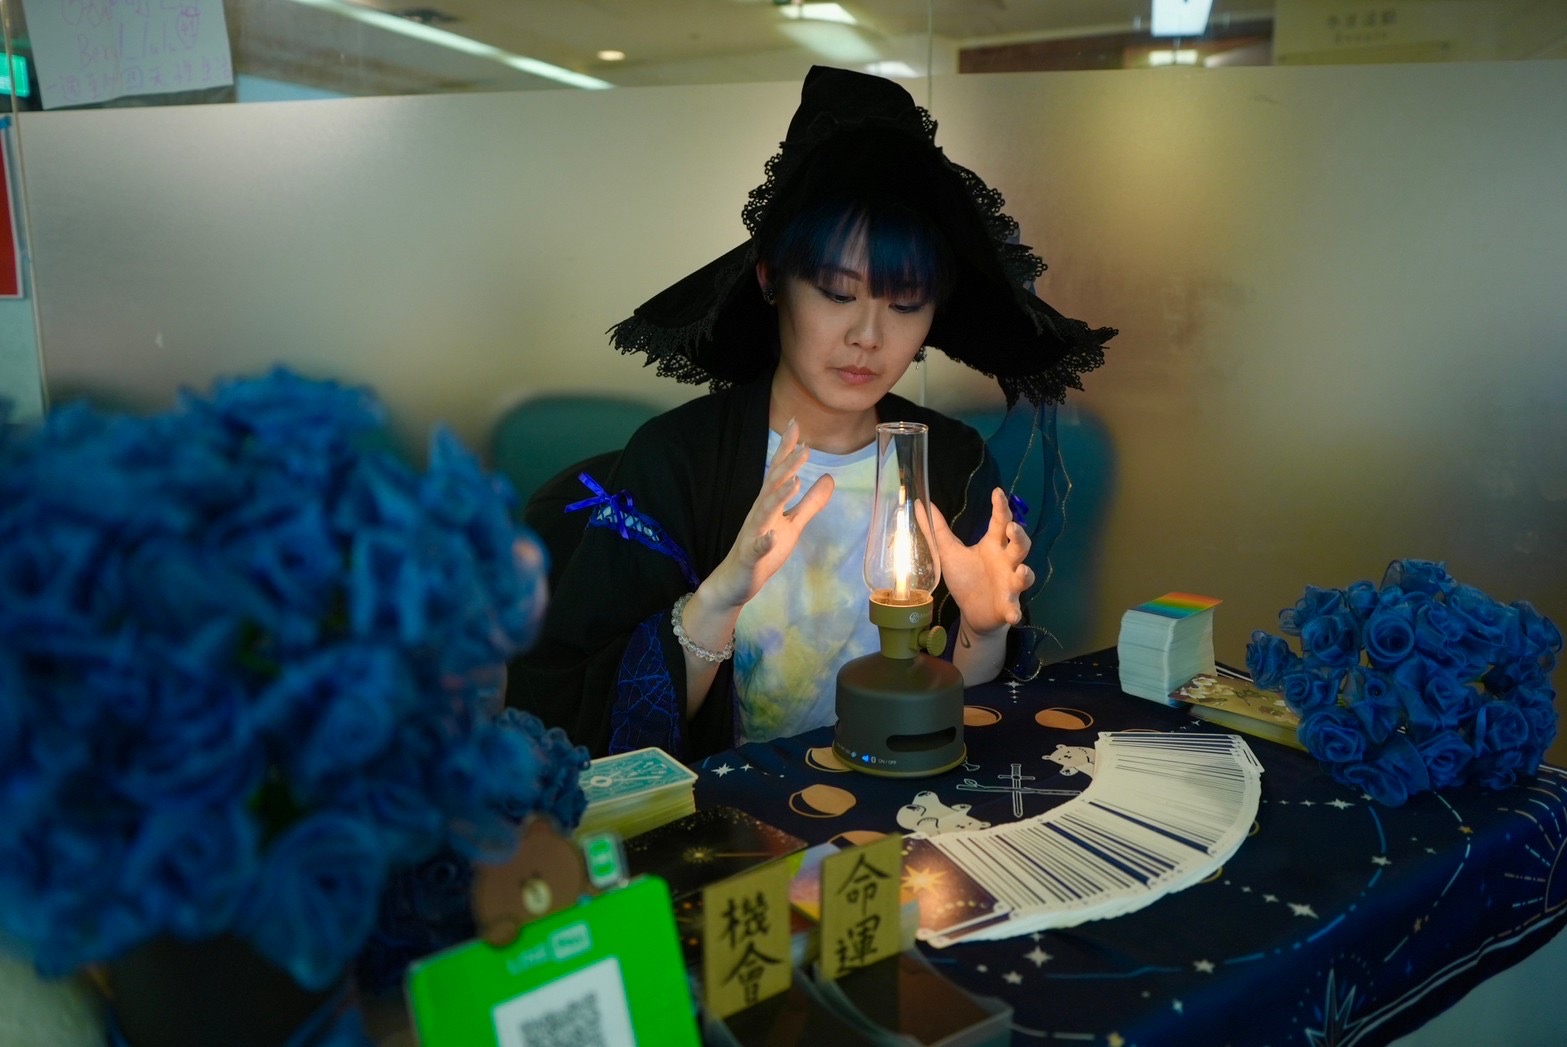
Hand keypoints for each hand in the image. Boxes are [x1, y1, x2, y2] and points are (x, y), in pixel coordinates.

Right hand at [701, 418, 834, 611]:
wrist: (734, 581)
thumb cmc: (763, 550)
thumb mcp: (793, 525)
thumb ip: (810, 502)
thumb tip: (830, 477)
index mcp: (768, 504)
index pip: (778, 471)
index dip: (787, 449)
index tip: (796, 424)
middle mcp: (759, 513)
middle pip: (772, 485)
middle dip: (787, 466)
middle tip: (805, 448)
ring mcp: (753, 534)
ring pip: (765, 512)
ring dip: (779, 497)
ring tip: (796, 482)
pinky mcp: (750, 556)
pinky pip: (757, 548)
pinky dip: (764, 541)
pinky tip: (773, 536)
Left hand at [931, 488, 1033, 636]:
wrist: (972, 612)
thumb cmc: (966, 577)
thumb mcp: (948, 552)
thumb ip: (936, 529)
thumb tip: (923, 503)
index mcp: (993, 546)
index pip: (1000, 522)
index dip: (1001, 507)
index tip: (998, 492)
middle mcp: (1006, 562)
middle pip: (1020, 545)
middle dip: (1019, 536)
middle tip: (1012, 527)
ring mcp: (1010, 584)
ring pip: (1024, 575)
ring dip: (1025, 573)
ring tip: (1022, 570)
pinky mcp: (1008, 606)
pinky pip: (1014, 609)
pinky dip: (1014, 612)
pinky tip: (1013, 615)